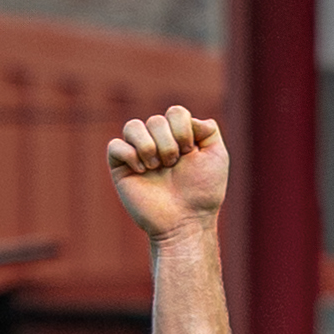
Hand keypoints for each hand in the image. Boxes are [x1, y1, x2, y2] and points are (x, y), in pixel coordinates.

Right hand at [106, 106, 227, 241]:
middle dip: (169, 144)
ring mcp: (137, 152)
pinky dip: (130, 156)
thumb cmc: (203, 192)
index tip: (190, 153)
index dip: (183, 130)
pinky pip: (116, 145)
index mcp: (178, 137)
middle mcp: (157, 141)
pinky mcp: (120, 165)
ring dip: (150, 148)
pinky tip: (142, 172)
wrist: (186, 221)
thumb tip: (191, 118)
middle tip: (173, 166)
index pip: (176, 112)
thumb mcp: (217, 158)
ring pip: (133, 126)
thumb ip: (209, 131)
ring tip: (157, 168)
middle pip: (156, 120)